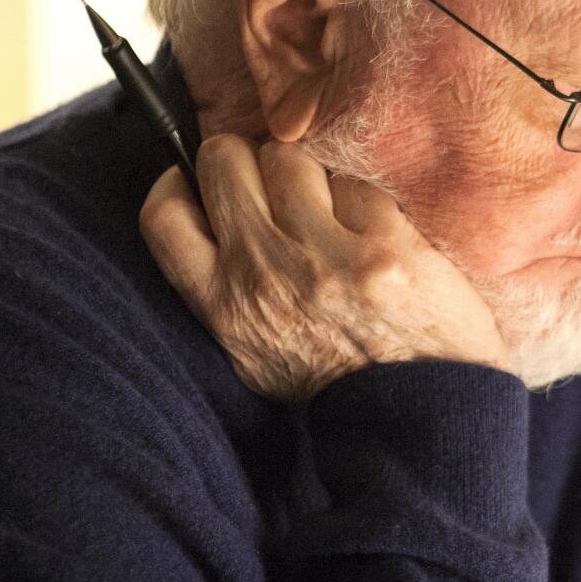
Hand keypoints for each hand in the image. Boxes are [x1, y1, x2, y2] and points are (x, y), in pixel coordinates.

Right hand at [139, 136, 509, 401]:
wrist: (416, 423)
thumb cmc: (338, 386)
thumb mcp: (256, 355)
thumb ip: (228, 293)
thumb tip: (210, 223)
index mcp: (225, 307)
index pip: (164, 216)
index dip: (180, 182)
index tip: (201, 181)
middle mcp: (263, 274)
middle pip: (224, 161)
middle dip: (248, 161)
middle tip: (278, 189)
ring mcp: (324, 257)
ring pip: (289, 158)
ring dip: (311, 179)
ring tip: (335, 219)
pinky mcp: (384, 247)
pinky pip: (357, 184)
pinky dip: (369, 207)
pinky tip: (382, 242)